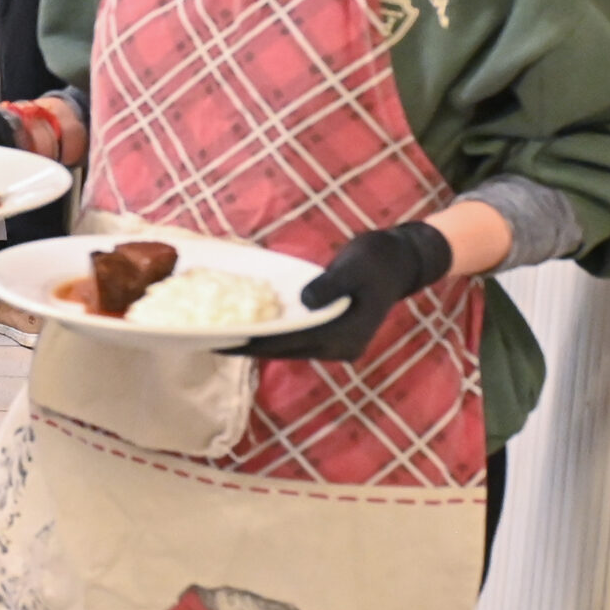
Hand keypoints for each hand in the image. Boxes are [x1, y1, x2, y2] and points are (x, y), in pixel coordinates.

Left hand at [227, 220, 452, 360]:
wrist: (401, 260)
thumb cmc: (377, 259)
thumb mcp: (354, 266)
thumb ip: (329, 285)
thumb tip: (305, 302)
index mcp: (344, 336)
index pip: (288, 343)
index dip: (252, 343)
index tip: (219, 341)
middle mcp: (339, 348)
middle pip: (284, 350)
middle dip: (247, 346)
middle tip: (208, 340)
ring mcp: (337, 345)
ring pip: (288, 347)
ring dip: (258, 342)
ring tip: (221, 335)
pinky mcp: (331, 335)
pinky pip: (296, 338)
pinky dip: (273, 333)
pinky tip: (249, 325)